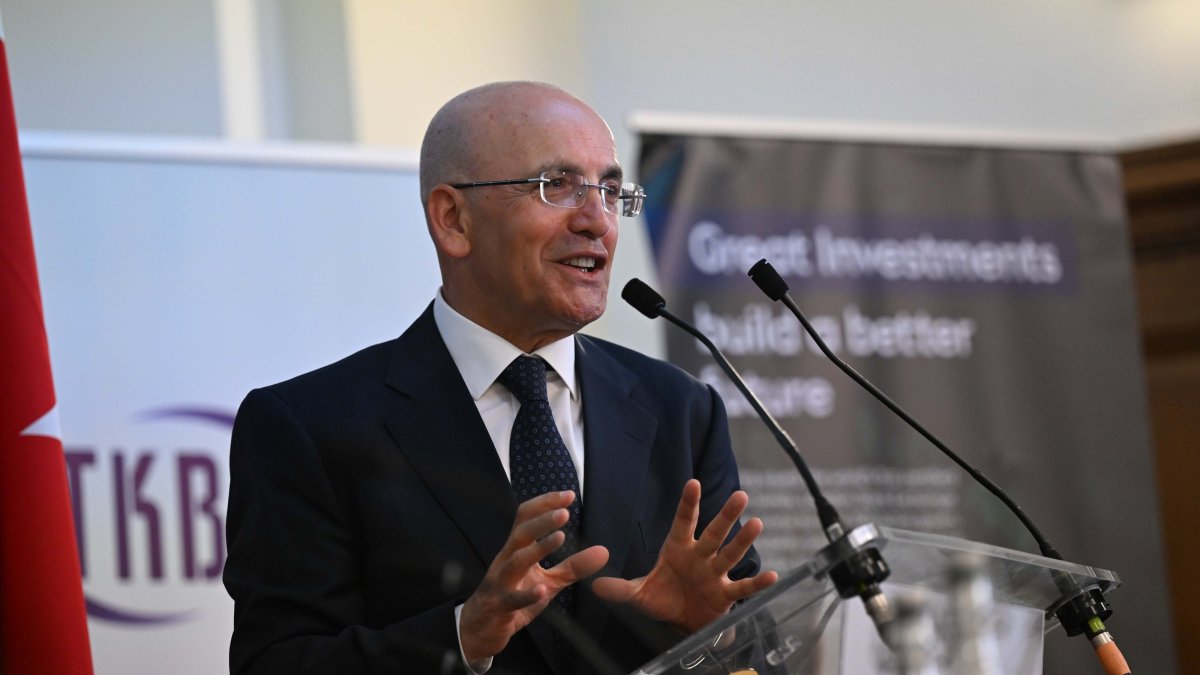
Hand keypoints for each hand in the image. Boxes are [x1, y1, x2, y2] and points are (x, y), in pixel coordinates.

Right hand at [459, 490, 608, 661]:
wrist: (481, 628)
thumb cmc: (513, 596)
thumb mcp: (548, 580)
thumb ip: (574, 566)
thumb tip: (603, 552)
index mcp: (516, 549)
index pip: (526, 517)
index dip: (545, 504)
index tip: (569, 495)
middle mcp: (506, 560)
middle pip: (521, 533)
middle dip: (542, 521)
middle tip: (565, 512)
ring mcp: (500, 583)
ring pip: (515, 561)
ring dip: (537, 548)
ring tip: (559, 538)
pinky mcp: (499, 606)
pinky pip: (511, 599)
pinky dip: (526, 595)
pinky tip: (543, 590)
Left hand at [591, 479, 776, 633]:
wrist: (681, 623)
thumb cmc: (663, 598)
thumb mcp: (639, 594)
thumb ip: (620, 589)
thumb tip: (594, 585)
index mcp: (678, 549)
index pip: (683, 522)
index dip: (688, 504)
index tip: (693, 483)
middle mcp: (700, 557)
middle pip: (714, 533)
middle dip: (725, 516)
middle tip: (740, 495)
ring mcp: (715, 574)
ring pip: (730, 553)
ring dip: (743, 541)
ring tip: (757, 523)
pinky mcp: (725, 594)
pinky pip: (743, 587)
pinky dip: (757, 583)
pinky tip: (774, 576)